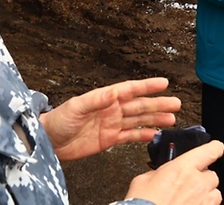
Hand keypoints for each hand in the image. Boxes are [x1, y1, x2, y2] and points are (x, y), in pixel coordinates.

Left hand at [39, 77, 179, 160]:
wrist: (48, 141)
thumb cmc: (57, 120)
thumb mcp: (76, 107)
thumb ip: (96, 100)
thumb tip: (113, 92)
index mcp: (105, 98)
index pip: (130, 89)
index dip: (147, 86)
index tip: (163, 83)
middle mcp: (111, 109)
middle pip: (139, 105)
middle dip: (158, 104)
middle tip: (175, 103)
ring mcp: (111, 124)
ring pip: (138, 120)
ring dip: (155, 119)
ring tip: (171, 119)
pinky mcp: (109, 139)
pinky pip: (130, 136)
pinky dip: (143, 135)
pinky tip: (154, 134)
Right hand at [125, 140, 223, 204]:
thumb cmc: (144, 204)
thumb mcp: (144, 181)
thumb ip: (158, 173)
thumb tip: (160, 175)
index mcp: (183, 167)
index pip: (210, 151)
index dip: (214, 148)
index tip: (215, 148)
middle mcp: (197, 183)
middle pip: (212, 175)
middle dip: (202, 179)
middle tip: (189, 185)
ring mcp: (204, 201)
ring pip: (215, 193)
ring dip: (206, 194)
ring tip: (191, 200)